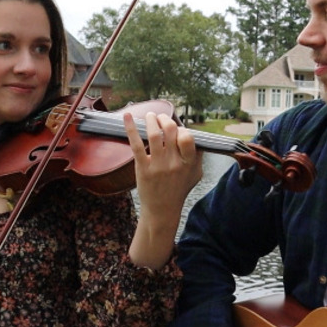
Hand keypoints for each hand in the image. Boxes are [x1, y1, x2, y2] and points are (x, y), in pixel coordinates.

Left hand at [124, 111, 201, 268]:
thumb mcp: (196, 174)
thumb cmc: (179, 190)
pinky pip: (136, 144)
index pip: (187, 137)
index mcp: (188, 163)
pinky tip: (128, 116)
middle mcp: (174, 163)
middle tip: (160, 118)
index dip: (181, 128)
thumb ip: (198, 156)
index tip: (175, 129)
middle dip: (165, 119)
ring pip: (154, 134)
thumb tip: (196, 137)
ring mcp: (158, 165)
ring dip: (151, 119)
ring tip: (150, 116)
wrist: (162, 210)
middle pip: (171, 130)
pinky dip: (131, 128)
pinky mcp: (143, 168)